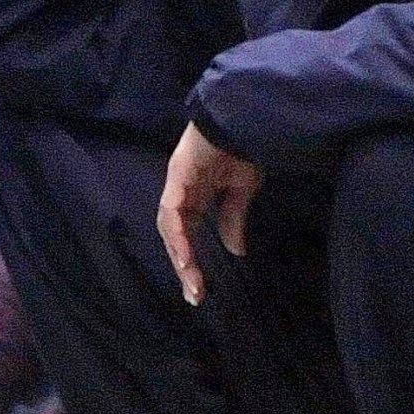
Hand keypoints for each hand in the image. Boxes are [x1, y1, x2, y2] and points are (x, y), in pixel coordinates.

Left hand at [157, 122, 260, 304]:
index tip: (200, 289)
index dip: (191, 261)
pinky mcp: (178, 176)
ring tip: (190, 278)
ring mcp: (176, 184)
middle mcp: (180, 193)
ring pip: (170, 227)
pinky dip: (177, 233)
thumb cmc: (243, 147)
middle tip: (194, 295)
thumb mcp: (242, 189)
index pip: (187, 234)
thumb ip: (233, 218)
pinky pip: (173, 210)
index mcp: (194, 196)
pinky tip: (184, 253)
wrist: (243, 118)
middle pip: (174, 236)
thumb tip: (236, 251)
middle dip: (183, 266)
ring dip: (179, 254)